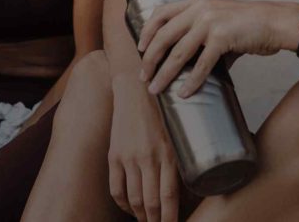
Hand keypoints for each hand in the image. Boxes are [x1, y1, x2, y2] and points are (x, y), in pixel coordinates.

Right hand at [108, 76, 179, 221]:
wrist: (134, 90)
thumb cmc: (161, 110)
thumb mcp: (177, 133)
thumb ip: (179, 160)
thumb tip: (184, 190)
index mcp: (167, 153)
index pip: (169, 197)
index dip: (170, 218)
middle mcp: (147, 158)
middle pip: (150, 203)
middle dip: (155, 221)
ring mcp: (128, 157)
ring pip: (133, 200)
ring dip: (141, 216)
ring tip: (147, 221)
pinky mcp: (114, 155)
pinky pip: (116, 188)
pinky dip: (123, 204)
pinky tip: (130, 208)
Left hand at [138, 0, 298, 97]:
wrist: (275, 21)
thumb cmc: (248, 23)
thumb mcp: (219, 17)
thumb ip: (201, 33)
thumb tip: (187, 61)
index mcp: (195, 2)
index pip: (161, 13)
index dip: (147, 32)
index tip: (140, 49)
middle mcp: (199, 9)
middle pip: (164, 35)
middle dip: (150, 58)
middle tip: (144, 77)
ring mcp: (209, 22)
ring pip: (178, 53)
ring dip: (164, 74)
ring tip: (156, 89)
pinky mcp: (222, 38)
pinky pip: (202, 64)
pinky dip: (192, 81)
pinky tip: (185, 93)